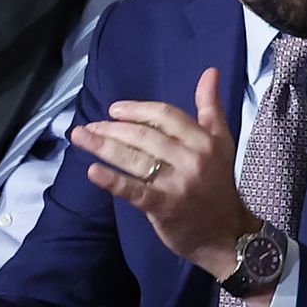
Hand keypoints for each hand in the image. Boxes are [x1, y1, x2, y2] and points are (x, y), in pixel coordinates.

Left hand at [70, 67, 256, 278]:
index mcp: (205, 140)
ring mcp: (178, 184)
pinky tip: (92, 172)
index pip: (165, 115)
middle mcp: (193, 159)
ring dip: (103, 146)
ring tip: (80, 138)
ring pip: (135, 159)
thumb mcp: (221, 143)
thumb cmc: (218, 185)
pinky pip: (134, 190)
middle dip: (112, 128)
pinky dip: (112, 180)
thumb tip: (209, 71)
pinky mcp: (164, 207)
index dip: (136, 110)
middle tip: (88, 126)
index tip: (113, 111)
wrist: (226, 235)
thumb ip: (211, 107)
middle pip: (145, 135)